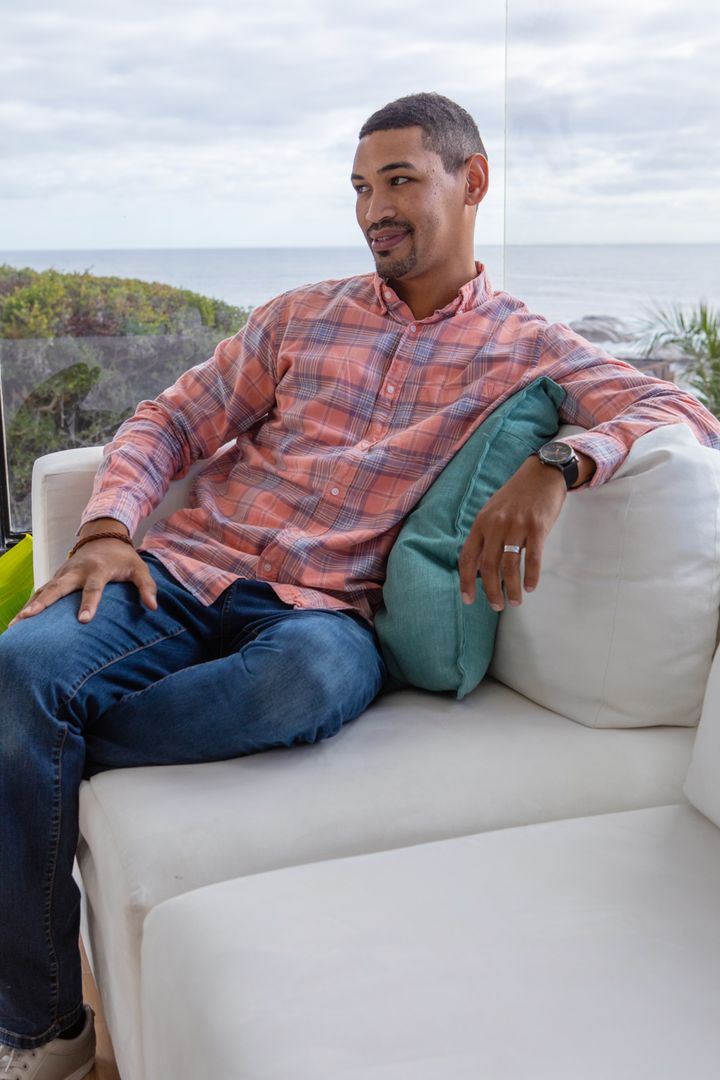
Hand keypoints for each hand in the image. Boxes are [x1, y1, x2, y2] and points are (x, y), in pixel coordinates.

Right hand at [9, 529, 157, 625]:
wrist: (104, 536)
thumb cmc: (123, 556)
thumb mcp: (139, 568)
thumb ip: (147, 587)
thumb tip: (153, 607)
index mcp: (98, 569)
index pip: (93, 589)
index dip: (88, 604)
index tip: (83, 621)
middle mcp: (76, 571)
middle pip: (57, 588)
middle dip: (43, 604)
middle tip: (28, 618)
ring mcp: (63, 574)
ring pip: (43, 591)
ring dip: (29, 606)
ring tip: (15, 625)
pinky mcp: (56, 578)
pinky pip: (41, 592)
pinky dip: (29, 605)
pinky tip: (18, 622)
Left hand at [458, 455, 567, 610]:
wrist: (542, 473)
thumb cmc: (517, 496)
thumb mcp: (493, 511)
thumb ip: (486, 535)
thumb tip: (480, 566)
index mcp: (481, 523)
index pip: (468, 557)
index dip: (466, 581)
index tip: (468, 599)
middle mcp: (495, 524)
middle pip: (488, 566)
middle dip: (490, 591)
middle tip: (496, 606)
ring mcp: (516, 525)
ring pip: (510, 565)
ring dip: (511, 588)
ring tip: (516, 601)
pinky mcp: (537, 526)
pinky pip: (532, 558)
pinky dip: (531, 576)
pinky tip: (530, 587)